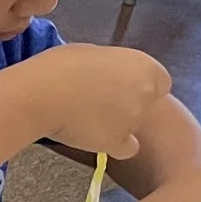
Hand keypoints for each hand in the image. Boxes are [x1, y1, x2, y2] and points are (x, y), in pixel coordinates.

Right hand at [21, 44, 171, 161]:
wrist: (40, 94)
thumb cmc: (58, 67)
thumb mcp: (91, 53)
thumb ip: (110, 66)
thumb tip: (106, 74)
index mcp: (144, 65)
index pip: (160, 82)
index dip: (141, 86)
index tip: (119, 88)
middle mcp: (146, 92)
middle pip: (146, 105)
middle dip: (128, 105)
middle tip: (98, 104)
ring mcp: (134, 119)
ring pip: (133, 126)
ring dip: (117, 125)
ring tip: (85, 120)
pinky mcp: (118, 141)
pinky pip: (126, 148)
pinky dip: (114, 146)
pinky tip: (94, 138)